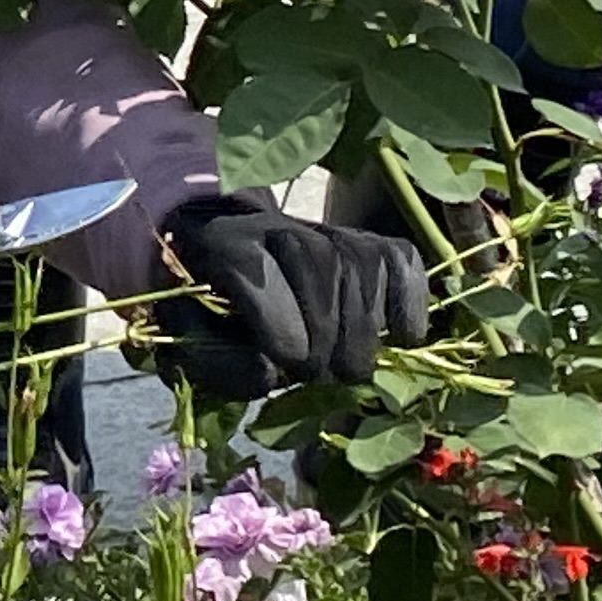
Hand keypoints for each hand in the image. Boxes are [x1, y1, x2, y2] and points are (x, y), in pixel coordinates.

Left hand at [152, 192, 429, 397]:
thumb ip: (219, 363)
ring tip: (347, 366)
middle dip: (328, 335)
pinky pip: (400, 261)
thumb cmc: (211, 315)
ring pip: (363, 264)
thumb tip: (271, 373)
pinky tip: (400, 335)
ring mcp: (326, 229)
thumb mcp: (193, 345)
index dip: (283, 331)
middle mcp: (275, 225)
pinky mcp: (369, 243)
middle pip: (322, 264)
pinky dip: (408, 301)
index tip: (290, 366)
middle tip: (320, 375)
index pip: (261, 273)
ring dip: (365, 328)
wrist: (229, 267)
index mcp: (220, 243)